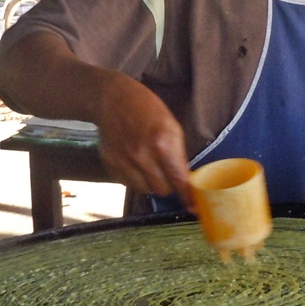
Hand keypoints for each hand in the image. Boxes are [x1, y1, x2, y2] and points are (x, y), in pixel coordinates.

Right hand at [95, 74, 193, 207]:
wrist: (111, 98)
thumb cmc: (146, 108)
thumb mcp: (171, 125)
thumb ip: (178, 153)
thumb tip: (185, 179)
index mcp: (162, 143)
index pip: (178, 180)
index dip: (188, 196)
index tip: (193, 207)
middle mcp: (142, 156)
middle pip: (162, 190)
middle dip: (168, 184)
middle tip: (167, 173)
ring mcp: (124, 161)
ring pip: (144, 190)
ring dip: (150, 183)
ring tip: (149, 167)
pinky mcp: (110, 164)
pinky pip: (127, 183)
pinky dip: (134, 179)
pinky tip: (135, 164)